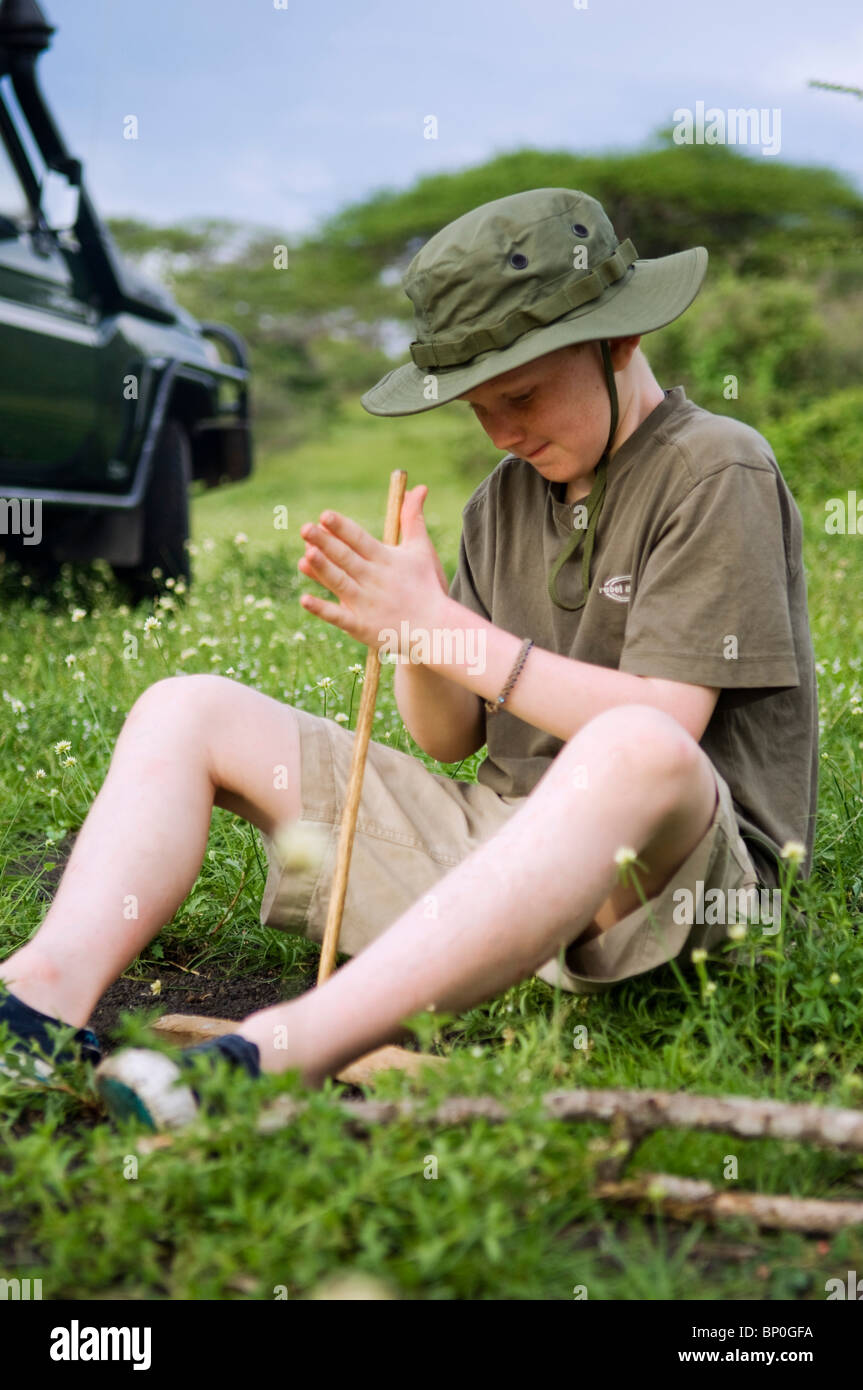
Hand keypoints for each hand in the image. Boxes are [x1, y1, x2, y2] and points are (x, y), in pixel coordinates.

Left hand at [297, 484, 448, 650]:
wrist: (436, 628)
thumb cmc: (426, 585)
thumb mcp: (421, 549)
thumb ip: (413, 518)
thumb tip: (419, 487)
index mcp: (386, 559)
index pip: (360, 539)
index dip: (343, 527)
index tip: (325, 514)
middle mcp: (375, 579)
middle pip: (346, 558)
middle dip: (326, 543)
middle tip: (305, 528)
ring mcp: (367, 603)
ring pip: (340, 583)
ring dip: (323, 570)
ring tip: (305, 555)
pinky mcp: (362, 626)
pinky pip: (339, 617)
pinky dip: (323, 610)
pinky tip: (305, 600)